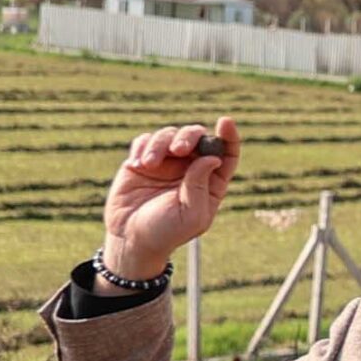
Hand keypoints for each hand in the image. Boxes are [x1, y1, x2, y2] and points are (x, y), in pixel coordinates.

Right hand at [102, 119, 239, 282]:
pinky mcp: (142, 161)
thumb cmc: (165, 232)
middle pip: (198, 137)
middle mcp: (191, 168)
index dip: (229, 136)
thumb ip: (200, 186)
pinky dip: (143, 146)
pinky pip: (145, 140)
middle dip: (189, 136)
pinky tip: (138, 163)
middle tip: (178, 149)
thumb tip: (213, 158)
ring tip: (148, 164)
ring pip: (169, 135)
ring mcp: (166, 163)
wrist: (130, 239)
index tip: (225, 122)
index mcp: (211, 182)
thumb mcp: (190, 215)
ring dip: (159, 144)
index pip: (227, 154)